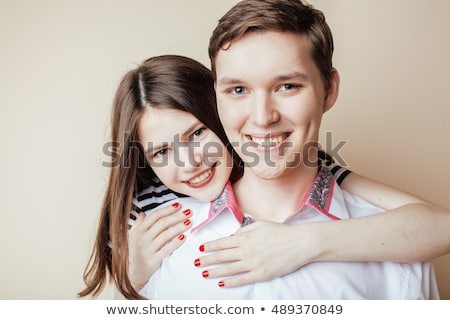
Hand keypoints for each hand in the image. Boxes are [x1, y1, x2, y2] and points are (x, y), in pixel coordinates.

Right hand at [128, 202, 191, 290]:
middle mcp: (142, 239)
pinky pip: (167, 249)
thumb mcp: (132, 237)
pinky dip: (176, 242)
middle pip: (162, 223)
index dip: (167, 209)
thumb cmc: (134, 253)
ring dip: (179, 227)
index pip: (155, 216)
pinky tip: (184, 237)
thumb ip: (138, 224)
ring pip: (166, 235)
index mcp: (138, 231)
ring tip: (189, 222)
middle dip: (177, 216)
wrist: (132, 273)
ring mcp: (147, 250)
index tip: (179, 205)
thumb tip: (143, 213)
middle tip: (188, 212)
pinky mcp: (153, 261)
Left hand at [194, 221, 315, 287]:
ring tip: (204, 273)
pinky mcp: (261, 274)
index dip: (210, 246)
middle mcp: (246, 250)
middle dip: (207, 259)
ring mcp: (253, 263)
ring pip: (229, 269)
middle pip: (222, 256)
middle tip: (196, 263)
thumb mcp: (260, 224)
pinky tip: (222, 283)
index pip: (223, 243)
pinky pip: (242, 279)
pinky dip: (231, 282)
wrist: (300, 243)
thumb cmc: (281, 232)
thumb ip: (244, 230)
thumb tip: (232, 236)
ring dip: (214, 271)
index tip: (201, 249)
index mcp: (245, 237)